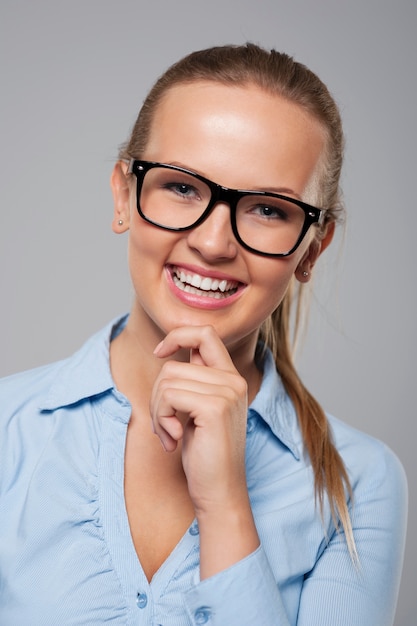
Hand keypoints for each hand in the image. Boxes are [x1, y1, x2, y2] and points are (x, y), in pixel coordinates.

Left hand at [151, 325, 248, 515]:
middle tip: (166, 426)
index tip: (160, 352)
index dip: (178, 336)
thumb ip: (193, 381)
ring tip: (170, 435)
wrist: (220, 491)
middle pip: (173, 366)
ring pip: (166, 381)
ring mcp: (227, 392)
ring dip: (157, 411)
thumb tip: (171, 355)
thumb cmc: (205, 455)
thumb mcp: (198, 411)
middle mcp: (233, 381)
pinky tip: (174, 440)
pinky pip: (168, 396)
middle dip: (157, 397)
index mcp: (231, 378)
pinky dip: (161, 419)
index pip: (206, 333)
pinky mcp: (215, 407)